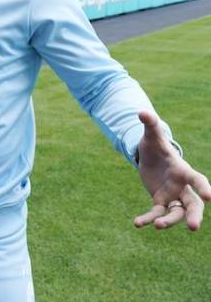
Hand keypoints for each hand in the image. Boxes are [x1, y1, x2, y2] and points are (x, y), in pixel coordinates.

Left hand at [134, 111, 210, 230]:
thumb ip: (151, 124)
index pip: (197, 180)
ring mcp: (172, 196)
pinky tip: (137, 223)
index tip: (210, 197)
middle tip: (193, 227)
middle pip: (192, 204)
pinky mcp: (160, 201)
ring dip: (169, 221)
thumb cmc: (156, 145)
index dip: (203, 187)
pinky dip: (148, 219)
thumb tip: (142, 111)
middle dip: (194, 215)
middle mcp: (181, 186)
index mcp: (183, 170)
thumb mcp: (152, 135)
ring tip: (158, 226)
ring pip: (176, 213)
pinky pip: (156, 213)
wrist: (150, 157)